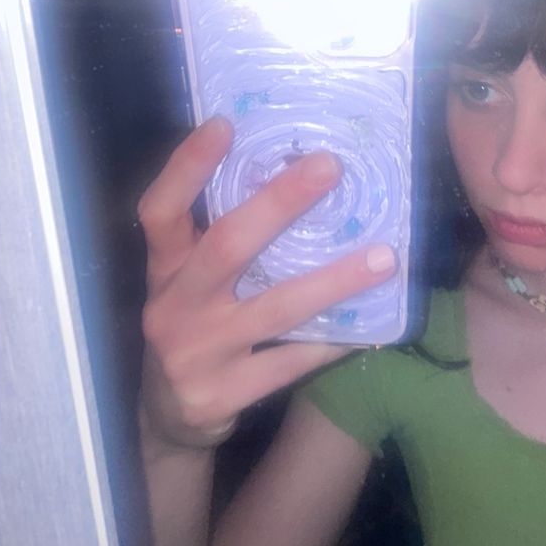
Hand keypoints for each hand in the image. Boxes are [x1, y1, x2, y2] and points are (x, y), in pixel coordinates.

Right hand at [137, 117, 395, 450]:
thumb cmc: (193, 328)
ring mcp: (196, 354)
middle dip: (279, 203)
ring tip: (384, 256)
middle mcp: (173, 306)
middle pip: (226, 245)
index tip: (224, 124)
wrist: (169, 420)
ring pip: (275, 308)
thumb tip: (288, 172)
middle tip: (330, 165)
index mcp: (164, 269)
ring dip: (334, 280)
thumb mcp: (188, 283)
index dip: (186, 167)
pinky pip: (290, 362)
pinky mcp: (221, 395)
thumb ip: (217, 239)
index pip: (161, 211)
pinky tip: (369, 328)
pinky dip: (332, 342)